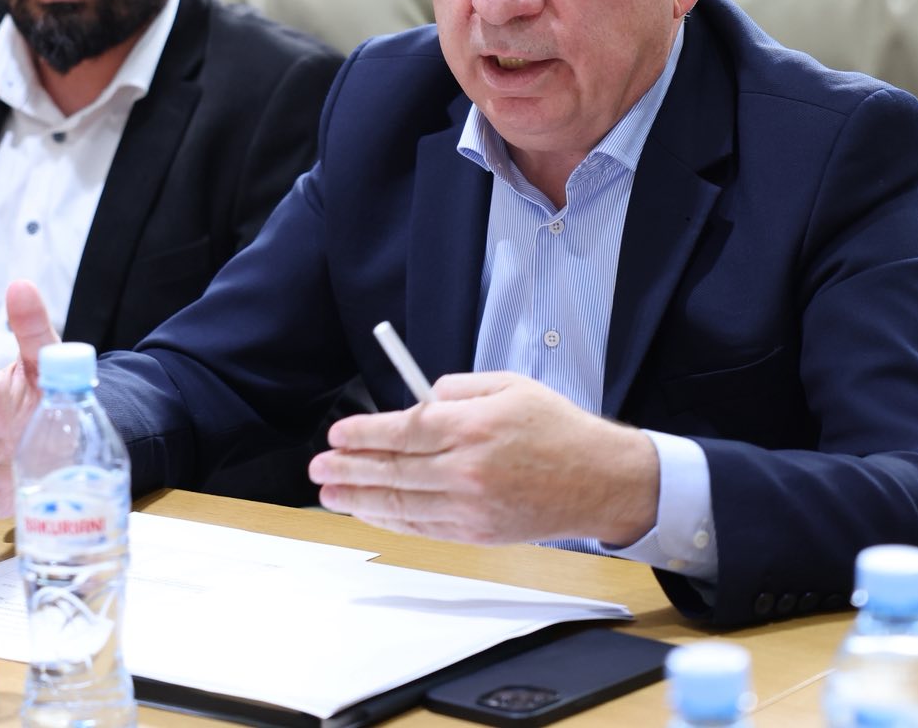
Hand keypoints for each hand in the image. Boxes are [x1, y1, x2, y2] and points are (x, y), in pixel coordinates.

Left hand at [308, 372, 659, 546]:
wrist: (599, 480)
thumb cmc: (556, 428)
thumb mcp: (509, 385)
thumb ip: (457, 389)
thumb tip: (417, 401)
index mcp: (472, 425)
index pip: (402, 429)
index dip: (363, 433)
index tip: (338, 434)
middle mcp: (466, 468)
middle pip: (392, 469)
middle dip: (348, 468)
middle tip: (318, 466)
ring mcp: (470, 505)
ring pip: (400, 503)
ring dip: (358, 500)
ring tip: (329, 494)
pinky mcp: (477, 532)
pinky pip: (422, 527)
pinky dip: (390, 521)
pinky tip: (368, 513)